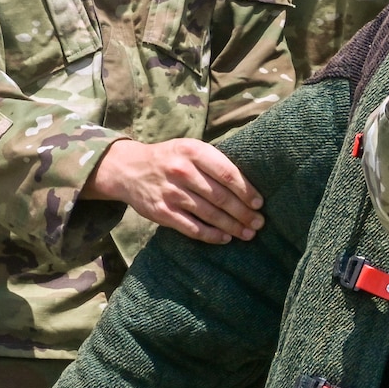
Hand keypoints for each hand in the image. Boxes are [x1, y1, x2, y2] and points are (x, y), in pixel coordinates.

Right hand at [84, 139, 263, 243]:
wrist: (129, 169)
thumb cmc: (169, 158)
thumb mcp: (189, 148)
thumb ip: (213, 161)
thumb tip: (248, 184)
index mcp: (193, 152)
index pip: (227, 173)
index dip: (246, 191)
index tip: (259, 203)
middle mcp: (182, 171)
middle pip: (221, 197)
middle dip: (244, 213)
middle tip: (259, 223)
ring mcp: (171, 193)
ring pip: (209, 214)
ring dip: (232, 226)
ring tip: (248, 234)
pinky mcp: (162, 212)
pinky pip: (192, 228)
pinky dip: (211, 235)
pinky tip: (225, 238)